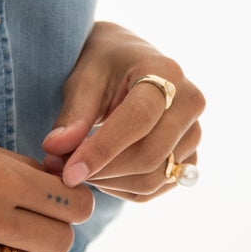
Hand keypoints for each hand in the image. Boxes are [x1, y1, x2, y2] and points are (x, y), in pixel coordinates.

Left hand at [41, 21, 204, 202]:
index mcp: (164, 71)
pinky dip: (125, 188)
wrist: (129, 62)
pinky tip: (102, 173)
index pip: (138, 119)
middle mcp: (189, 102)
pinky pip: (158, 187)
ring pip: (155, 178)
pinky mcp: (190, 155)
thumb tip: (56, 149)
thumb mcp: (82, 80)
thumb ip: (72, 116)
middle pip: (150, 155)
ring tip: (80, 167)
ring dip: (111, 183)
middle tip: (63, 169)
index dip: (103, 150)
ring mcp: (194, 132)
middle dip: (103, 171)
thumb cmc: (103, 66)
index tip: (69, 172)